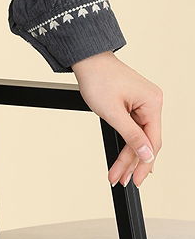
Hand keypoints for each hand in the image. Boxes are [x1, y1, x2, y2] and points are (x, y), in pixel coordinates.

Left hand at [70, 52, 161, 188]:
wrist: (86, 59)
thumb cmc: (97, 78)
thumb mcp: (112, 112)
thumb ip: (131, 136)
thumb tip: (147, 155)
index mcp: (152, 102)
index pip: (152, 141)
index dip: (143, 163)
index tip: (135, 180)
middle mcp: (152, 102)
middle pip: (145, 141)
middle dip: (132, 162)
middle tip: (121, 179)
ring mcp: (143, 103)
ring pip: (138, 137)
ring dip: (127, 155)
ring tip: (117, 174)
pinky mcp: (134, 103)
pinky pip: (134, 128)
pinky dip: (126, 141)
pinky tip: (123, 157)